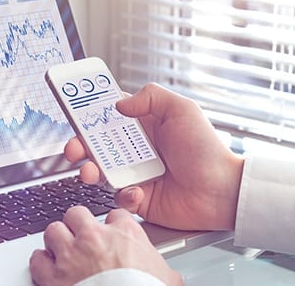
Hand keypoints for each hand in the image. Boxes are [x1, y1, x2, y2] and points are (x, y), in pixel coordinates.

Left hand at [29, 206, 181, 285]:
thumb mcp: (164, 275)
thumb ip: (158, 264)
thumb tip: (165, 273)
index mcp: (124, 233)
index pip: (114, 214)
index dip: (112, 225)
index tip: (111, 233)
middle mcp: (95, 238)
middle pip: (77, 214)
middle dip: (77, 224)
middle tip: (80, 235)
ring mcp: (72, 255)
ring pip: (53, 231)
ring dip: (56, 240)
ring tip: (61, 249)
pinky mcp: (54, 277)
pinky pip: (38, 259)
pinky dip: (41, 262)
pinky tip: (47, 267)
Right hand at [65, 83, 243, 230]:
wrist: (220, 191)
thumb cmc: (205, 149)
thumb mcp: (182, 110)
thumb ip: (152, 97)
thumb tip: (119, 104)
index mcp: (145, 126)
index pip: (111, 117)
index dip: (92, 115)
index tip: (76, 114)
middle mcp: (137, 149)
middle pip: (99, 144)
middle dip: (81, 145)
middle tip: (74, 149)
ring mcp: (137, 173)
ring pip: (102, 170)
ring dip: (91, 170)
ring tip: (90, 172)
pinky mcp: (140, 197)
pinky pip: (120, 196)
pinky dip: (123, 195)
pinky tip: (137, 192)